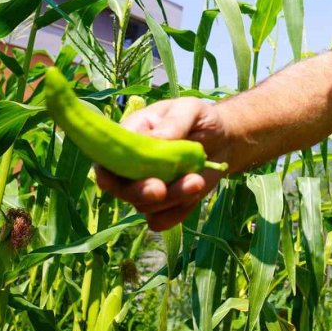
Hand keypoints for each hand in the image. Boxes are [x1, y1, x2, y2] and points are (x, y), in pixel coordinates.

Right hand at [95, 97, 230, 230]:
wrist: (225, 140)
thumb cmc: (201, 119)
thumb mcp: (190, 110)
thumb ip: (174, 123)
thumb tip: (156, 138)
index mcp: (130, 137)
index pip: (106, 158)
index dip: (108, 171)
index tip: (120, 177)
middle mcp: (131, 167)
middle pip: (120, 188)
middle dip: (139, 191)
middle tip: (160, 189)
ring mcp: (146, 188)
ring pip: (144, 205)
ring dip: (171, 198)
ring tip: (197, 180)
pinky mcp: (165, 205)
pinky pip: (160, 220)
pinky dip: (177, 212)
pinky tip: (194, 194)